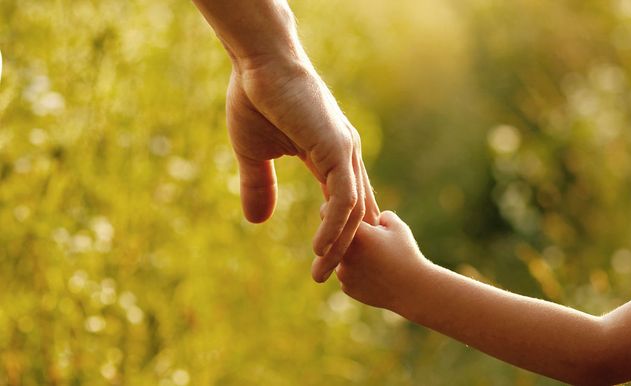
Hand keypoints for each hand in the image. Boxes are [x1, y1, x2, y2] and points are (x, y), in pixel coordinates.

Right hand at [227, 61, 378, 281]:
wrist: (257, 63)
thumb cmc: (256, 98)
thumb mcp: (254, 153)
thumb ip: (260, 186)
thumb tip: (257, 222)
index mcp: (331, 157)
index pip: (343, 205)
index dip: (337, 234)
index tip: (321, 261)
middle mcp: (345, 156)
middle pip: (355, 214)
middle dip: (342, 249)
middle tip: (323, 277)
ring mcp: (345, 152)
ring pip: (353, 211)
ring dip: (339, 245)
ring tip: (320, 271)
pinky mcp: (337, 148)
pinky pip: (343, 198)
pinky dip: (335, 226)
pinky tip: (320, 248)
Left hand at [333, 210, 432, 310]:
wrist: (413, 290)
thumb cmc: (407, 254)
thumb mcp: (397, 227)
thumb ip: (380, 215)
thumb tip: (371, 217)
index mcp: (356, 233)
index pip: (330, 214)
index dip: (335, 211)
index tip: (339, 212)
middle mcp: (344, 253)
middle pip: (334, 238)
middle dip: (345, 236)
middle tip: (365, 239)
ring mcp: (344, 272)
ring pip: (340, 258)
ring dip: (351, 256)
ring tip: (373, 259)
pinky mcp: (347, 288)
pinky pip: (347, 275)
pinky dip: (356, 273)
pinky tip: (374, 274)